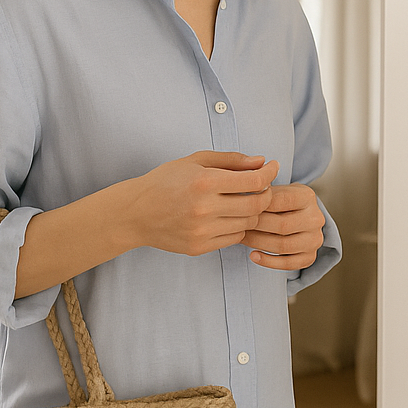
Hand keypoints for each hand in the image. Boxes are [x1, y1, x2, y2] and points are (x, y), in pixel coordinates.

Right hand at [129, 151, 279, 256]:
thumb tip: (261, 162)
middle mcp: (205, 208)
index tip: (272, 167)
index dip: (269, 173)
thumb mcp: (195, 161)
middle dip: (266, 194)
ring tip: (246, 200)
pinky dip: (239, 226)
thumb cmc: (165, 181)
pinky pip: (233, 238)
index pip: (254, 182)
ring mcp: (202, 231)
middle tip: (263, 187)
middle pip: (256, 205)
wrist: (135, 213)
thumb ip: (231, 160)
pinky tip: (231, 216)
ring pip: (248, 223)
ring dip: (253, 211)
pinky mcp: (199, 247)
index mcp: (204, 182)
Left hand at [241, 183, 324, 270]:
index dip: (261, 205)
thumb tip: (241, 196)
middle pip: (282, 225)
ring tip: (242, 238)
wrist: (301, 216)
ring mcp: (314, 240)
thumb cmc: (282, 202)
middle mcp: (315, 219)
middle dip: (256, 225)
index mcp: (308, 197)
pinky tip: (253, 255)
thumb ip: (264, 192)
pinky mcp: (310, 257)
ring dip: (258, 243)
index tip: (242, 207)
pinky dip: (268, 261)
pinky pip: (288, 264)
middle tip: (239, 224)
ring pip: (283, 246)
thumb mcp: (277, 191)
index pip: (283, 201)